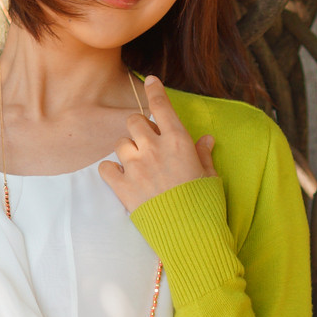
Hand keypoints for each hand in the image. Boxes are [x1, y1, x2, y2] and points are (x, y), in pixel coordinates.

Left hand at [99, 73, 216, 213]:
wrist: (191, 236)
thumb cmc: (205, 205)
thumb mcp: (210, 176)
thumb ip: (202, 154)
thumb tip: (205, 139)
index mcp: (179, 141)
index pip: (162, 106)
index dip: (155, 90)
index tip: (151, 80)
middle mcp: (155, 149)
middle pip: (134, 122)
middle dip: (139, 129)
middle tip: (148, 145)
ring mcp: (136, 167)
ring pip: (120, 143)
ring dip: (127, 150)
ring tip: (138, 166)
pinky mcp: (122, 187)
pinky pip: (106, 167)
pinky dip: (111, 170)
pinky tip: (122, 178)